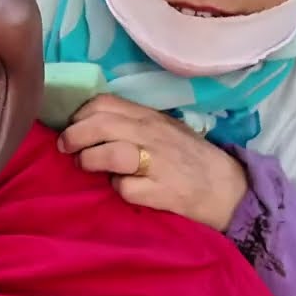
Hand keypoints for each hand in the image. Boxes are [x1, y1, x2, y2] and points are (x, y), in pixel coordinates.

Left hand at [57, 93, 247, 231]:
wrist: (229, 189)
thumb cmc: (191, 158)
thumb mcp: (164, 129)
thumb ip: (133, 122)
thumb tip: (91, 122)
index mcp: (151, 117)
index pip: (105, 103)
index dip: (80, 114)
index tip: (72, 125)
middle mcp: (153, 134)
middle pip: (101, 125)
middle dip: (74, 136)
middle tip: (66, 148)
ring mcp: (158, 163)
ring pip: (110, 154)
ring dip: (90, 160)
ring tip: (87, 166)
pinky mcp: (163, 192)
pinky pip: (126, 188)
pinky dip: (119, 189)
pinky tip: (125, 189)